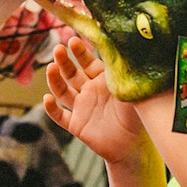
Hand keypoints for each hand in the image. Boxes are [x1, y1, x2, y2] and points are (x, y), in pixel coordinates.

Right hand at [43, 38, 146, 164]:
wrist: (135, 146)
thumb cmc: (138, 114)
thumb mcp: (131, 88)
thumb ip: (124, 69)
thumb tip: (122, 43)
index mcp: (103, 79)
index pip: (87, 61)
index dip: (79, 51)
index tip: (73, 40)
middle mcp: (90, 91)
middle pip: (71, 73)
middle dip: (63, 61)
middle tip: (58, 49)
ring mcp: (82, 107)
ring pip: (62, 91)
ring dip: (55, 80)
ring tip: (51, 68)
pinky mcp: (77, 125)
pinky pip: (60, 116)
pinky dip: (51, 109)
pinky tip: (48, 99)